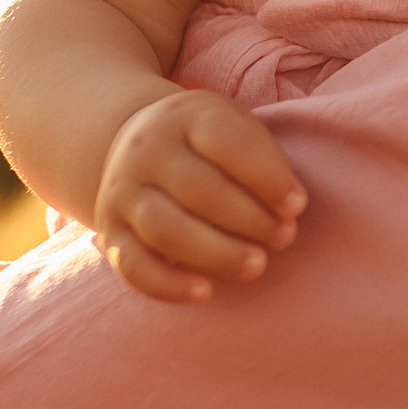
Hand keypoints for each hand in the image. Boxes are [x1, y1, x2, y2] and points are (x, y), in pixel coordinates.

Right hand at [93, 89, 305, 303]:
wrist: (135, 145)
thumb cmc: (209, 146)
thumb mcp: (237, 129)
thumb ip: (265, 161)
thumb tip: (289, 210)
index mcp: (186, 116)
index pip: (226, 141)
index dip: (266, 176)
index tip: (297, 206)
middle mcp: (147, 151)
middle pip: (198, 189)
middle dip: (249, 219)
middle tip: (283, 237)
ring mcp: (123, 192)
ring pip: (165, 229)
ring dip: (217, 253)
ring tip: (257, 265)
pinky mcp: (110, 232)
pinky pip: (133, 265)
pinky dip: (167, 285)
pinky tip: (204, 292)